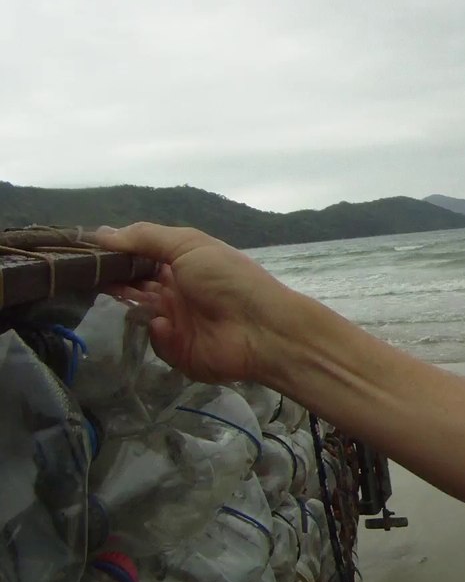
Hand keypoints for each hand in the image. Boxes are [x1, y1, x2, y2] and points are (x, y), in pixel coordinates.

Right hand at [92, 222, 296, 384]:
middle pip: (136, 284)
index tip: (86, 250)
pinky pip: (155, 340)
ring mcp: (180, 321)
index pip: (143, 257)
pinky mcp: (179, 350)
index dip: (118, 254)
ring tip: (114, 292)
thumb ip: (146, 237)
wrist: (261, 329)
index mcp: (185, 263)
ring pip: (140, 312)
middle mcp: (180, 290)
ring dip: (129, 302)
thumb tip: (102, 232)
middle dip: (115, 278)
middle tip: (87, 273)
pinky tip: (167, 324)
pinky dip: (158, 332)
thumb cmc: (227, 279)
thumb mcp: (188, 245)